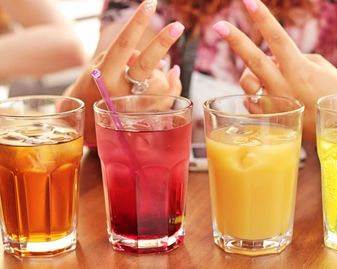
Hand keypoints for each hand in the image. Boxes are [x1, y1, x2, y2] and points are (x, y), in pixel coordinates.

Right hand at [65, 0, 182, 145]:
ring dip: (162, 72)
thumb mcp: (97, 68)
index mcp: (102, 76)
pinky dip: (173, 83)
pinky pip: (168, 99)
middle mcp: (118, 93)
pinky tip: (171, 74)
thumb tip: (159, 60)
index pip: (123, 45)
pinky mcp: (145, 119)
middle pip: (146, 65)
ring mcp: (133, 109)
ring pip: (161, 83)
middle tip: (177, 26)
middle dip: (163, 42)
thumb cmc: (91, 91)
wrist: (86, 125)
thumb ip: (125, 58)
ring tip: (154, 70)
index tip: (150, 4)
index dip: (137, 24)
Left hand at [213, 0, 336, 140]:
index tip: (248, 1)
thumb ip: (292, 58)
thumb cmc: (333, 93)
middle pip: (254, 60)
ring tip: (265, 76)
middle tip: (218, 25)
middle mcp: (283, 86)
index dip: (262, 18)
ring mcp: (274, 105)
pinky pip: (250, 100)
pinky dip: (256, 94)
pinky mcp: (268, 119)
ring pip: (247, 82)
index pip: (277, 38)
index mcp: (300, 69)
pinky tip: (269, 96)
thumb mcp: (320, 68)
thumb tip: (270, 57)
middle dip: (235, 40)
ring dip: (250, 73)